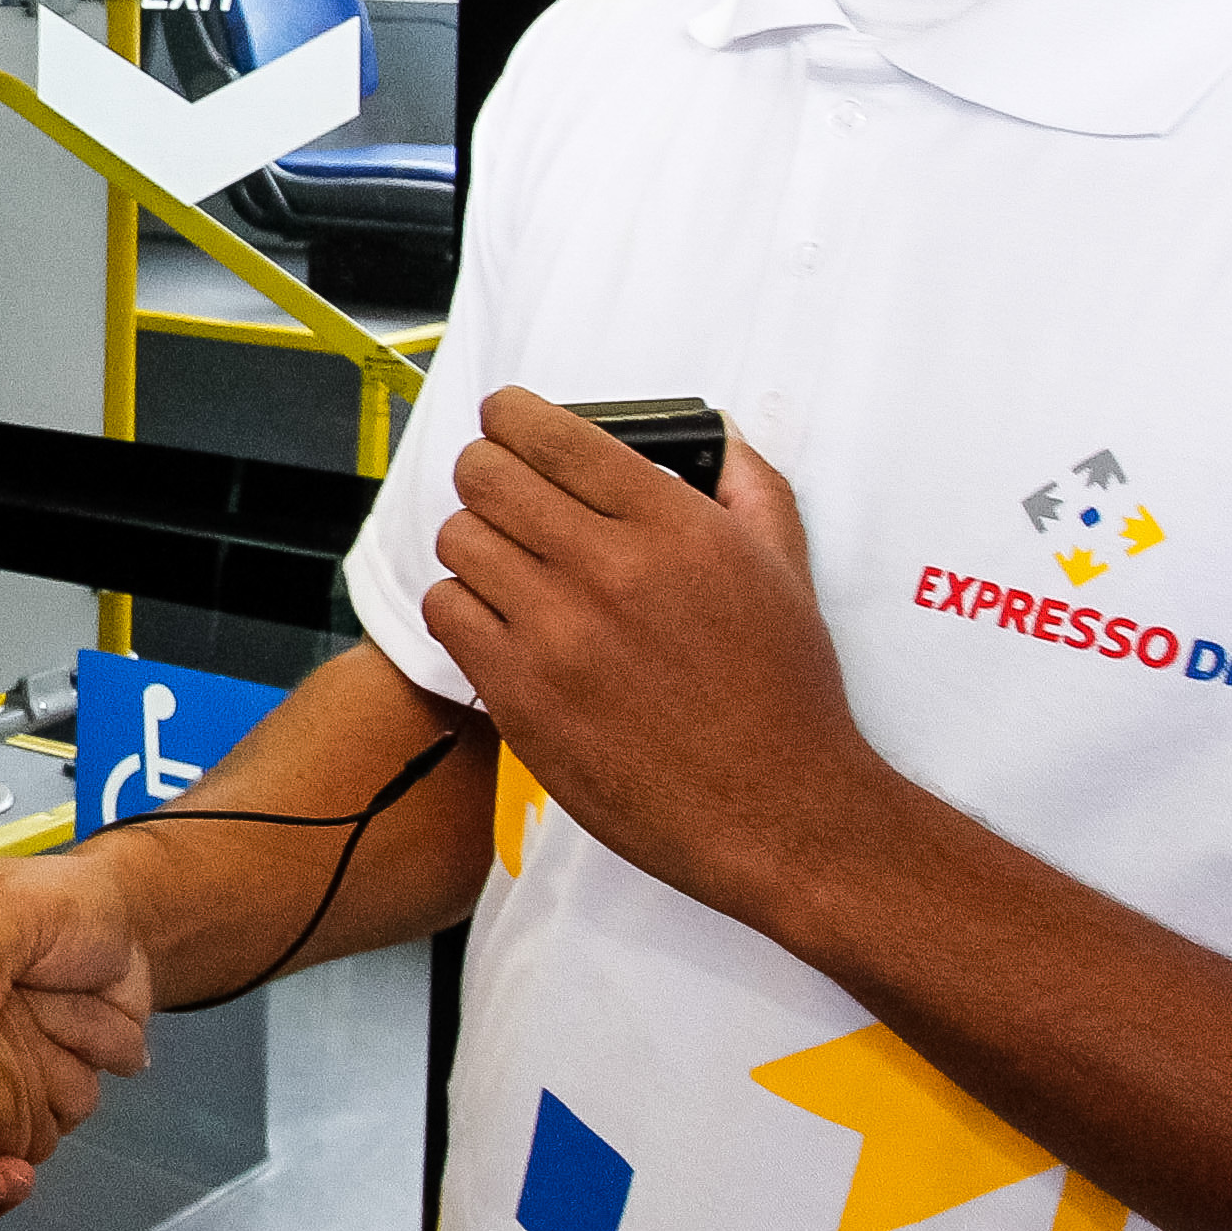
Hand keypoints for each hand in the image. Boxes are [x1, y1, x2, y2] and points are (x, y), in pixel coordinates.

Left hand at [422, 389, 891, 924]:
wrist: (780, 814)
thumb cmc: (784, 697)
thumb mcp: (786, 570)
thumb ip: (748, 485)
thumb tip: (714, 434)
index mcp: (673, 526)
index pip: (550, 433)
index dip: (511, 416)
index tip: (505, 420)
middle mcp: (609, 569)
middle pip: (484, 474)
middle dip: (487, 472)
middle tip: (503, 492)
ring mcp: (558, 634)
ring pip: (458, 538)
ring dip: (476, 543)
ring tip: (508, 566)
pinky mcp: (522, 696)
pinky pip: (445, 611)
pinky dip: (462, 607)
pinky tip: (499, 621)